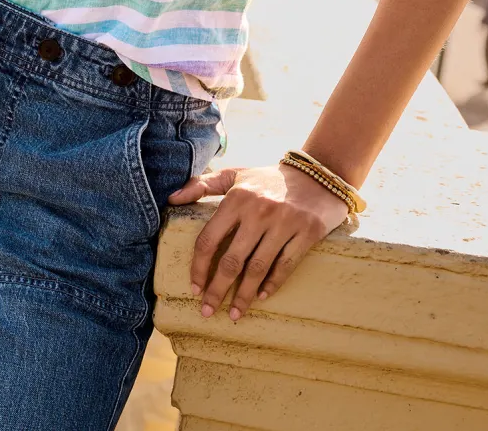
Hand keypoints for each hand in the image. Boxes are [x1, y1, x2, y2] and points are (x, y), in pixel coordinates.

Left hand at [168, 163, 348, 321]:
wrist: (316, 174)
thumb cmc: (268, 179)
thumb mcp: (235, 176)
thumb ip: (202, 185)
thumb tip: (171, 199)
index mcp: (237, 198)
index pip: (210, 238)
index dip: (199, 266)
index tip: (194, 287)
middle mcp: (258, 211)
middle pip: (231, 260)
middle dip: (217, 289)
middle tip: (207, 311)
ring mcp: (283, 223)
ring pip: (257, 268)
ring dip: (244, 295)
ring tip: (233, 314)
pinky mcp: (306, 232)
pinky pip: (285, 265)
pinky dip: (272, 284)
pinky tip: (261, 298)